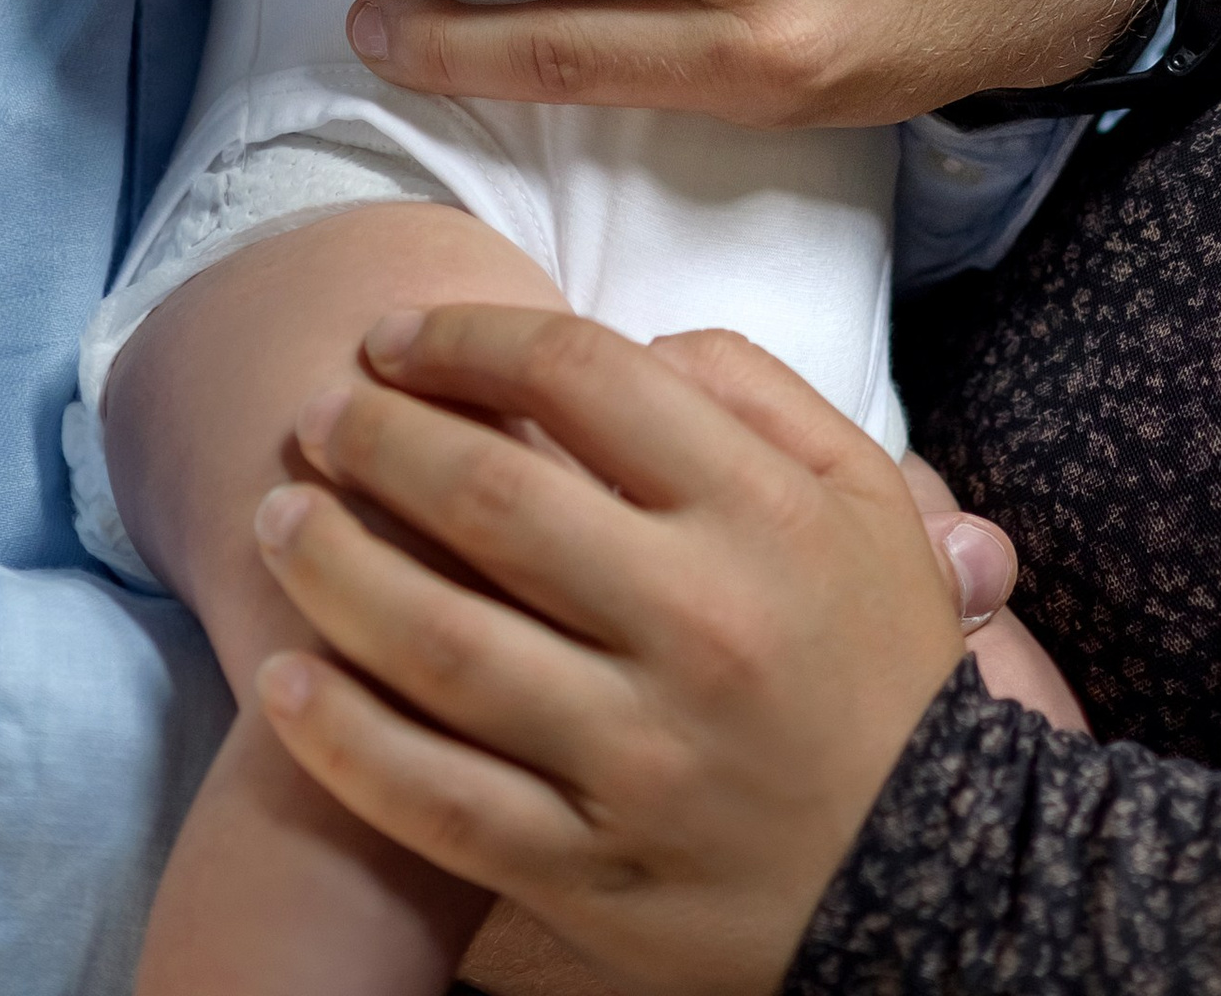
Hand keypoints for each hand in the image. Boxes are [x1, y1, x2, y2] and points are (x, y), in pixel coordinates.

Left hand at [250, 306, 964, 995]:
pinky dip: (346, 741)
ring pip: (441, 647)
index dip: (465, 341)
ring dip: (332, 569)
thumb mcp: (865, 493)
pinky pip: (439, 802)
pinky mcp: (592, 873)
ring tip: (280, 519)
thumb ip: (753, 390)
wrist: (941, 882)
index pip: (580, 377)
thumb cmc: (878, 661)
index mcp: (757, 513)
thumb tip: (629, 343)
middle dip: (374, 439)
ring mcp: (636, 759)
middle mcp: (694, 625)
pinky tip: (286, 684)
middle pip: (488, 501)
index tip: (392, 338)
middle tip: (314, 416)